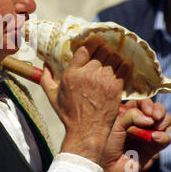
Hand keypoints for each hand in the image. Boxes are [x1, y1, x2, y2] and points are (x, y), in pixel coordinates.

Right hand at [41, 34, 132, 163]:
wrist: (86, 130)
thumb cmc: (68, 113)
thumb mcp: (51, 95)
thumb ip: (46, 78)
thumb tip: (45, 64)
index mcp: (72, 74)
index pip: (85, 48)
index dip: (92, 41)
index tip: (95, 41)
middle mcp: (88, 74)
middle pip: (102, 49)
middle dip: (103, 47)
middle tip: (103, 50)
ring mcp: (103, 80)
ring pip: (114, 56)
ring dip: (113, 55)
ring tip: (111, 58)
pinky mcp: (116, 87)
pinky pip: (125, 67)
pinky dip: (125, 63)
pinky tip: (121, 64)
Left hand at [101, 99, 170, 171]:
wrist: (107, 165)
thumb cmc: (105, 142)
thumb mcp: (114, 124)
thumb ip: (130, 116)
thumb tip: (149, 118)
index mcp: (127, 113)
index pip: (141, 102)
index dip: (146, 103)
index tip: (146, 109)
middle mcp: (139, 122)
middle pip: (156, 109)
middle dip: (159, 110)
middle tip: (155, 116)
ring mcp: (147, 134)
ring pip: (164, 122)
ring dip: (164, 121)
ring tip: (156, 126)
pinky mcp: (153, 147)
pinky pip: (165, 139)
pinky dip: (164, 136)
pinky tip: (156, 136)